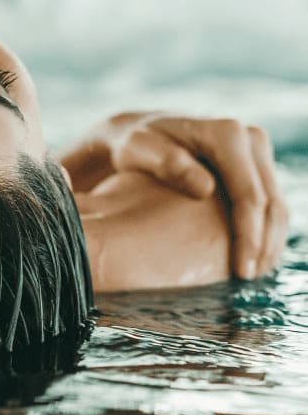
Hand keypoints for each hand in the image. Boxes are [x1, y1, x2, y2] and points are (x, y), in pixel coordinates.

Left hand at [100, 112, 289, 279]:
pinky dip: (265, 233)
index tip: (240, 271)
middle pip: (270, 202)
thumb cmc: (137, 146)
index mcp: (226, 133)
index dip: (248, 235)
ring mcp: (255, 151)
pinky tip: (252, 259)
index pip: (249, 194)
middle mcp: (248, 137)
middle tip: (249, 280)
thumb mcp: (139, 150)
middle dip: (263, 245)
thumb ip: (167, 163)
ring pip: (276, 205)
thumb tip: (206, 188)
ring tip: (252, 275)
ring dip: (270, 243)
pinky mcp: (255, 167)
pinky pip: (270, 204)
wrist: (144, 135)